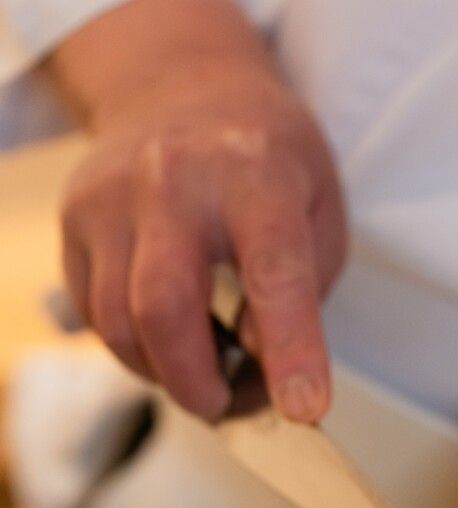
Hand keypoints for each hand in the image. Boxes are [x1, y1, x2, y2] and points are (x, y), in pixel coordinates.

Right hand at [60, 62, 345, 420]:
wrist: (183, 87)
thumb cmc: (267, 160)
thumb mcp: (318, 212)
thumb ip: (303, 290)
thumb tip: (262, 363)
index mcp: (256, 174)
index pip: (273, 272)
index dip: (291, 349)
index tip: (304, 407)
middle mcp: (174, 180)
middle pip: (165, 308)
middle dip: (196, 383)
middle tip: (225, 406)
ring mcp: (112, 197)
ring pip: (118, 323)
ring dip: (164, 373)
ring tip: (204, 373)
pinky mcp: (75, 218)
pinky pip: (95, 313)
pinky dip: (135, 347)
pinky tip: (169, 338)